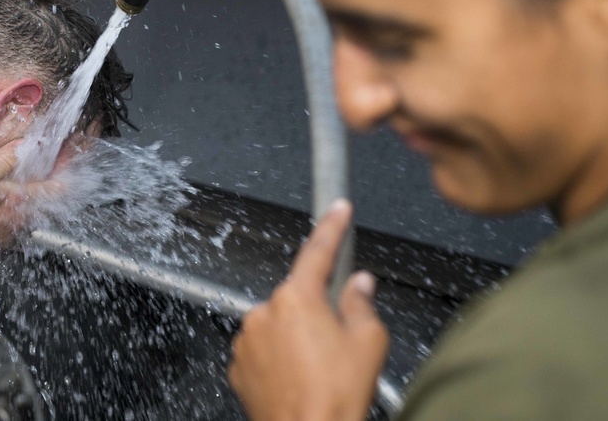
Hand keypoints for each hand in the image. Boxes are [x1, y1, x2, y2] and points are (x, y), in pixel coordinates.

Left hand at [228, 199, 388, 420]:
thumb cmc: (335, 397)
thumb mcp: (369, 343)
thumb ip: (362, 304)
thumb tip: (359, 286)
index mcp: (297, 298)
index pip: (317, 251)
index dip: (332, 226)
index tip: (338, 209)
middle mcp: (265, 312)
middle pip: (298, 296)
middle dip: (317, 311)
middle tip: (337, 342)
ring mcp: (247, 339)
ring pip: (279, 324)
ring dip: (296, 337)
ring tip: (317, 369)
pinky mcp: (238, 364)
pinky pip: (263, 349)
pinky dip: (279, 358)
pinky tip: (298, 377)